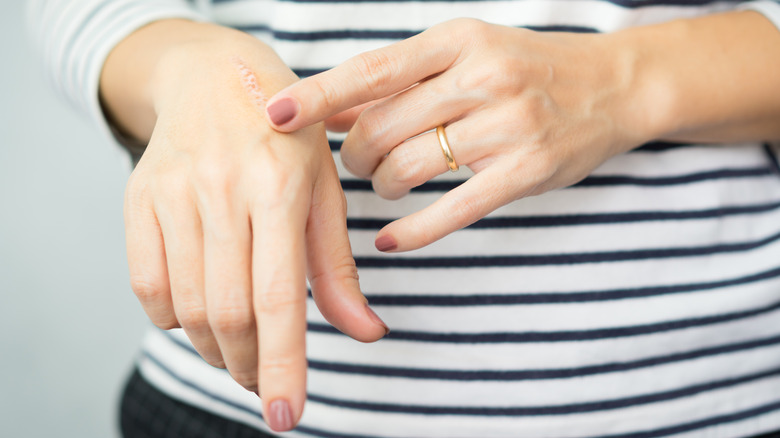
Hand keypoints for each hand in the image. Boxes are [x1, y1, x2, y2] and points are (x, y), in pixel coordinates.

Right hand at [103, 21, 387, 431]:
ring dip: (215, 349)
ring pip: (187, 308)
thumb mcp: (325, 191)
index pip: (279, 297)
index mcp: (280, 187)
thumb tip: (366, 333)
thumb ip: (338, 268)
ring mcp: (173, 194)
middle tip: (263, 381)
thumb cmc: (285, 139)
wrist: (214, 77)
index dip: (282, 366)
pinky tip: (199, 313)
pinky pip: (146, 286)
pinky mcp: (138, 199)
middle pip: (230, 314)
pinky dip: (173, 319)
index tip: (284, 416)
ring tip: (238, 351)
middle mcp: (223, 191)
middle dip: (249, 366)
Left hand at [264, 18, 653, 251]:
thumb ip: (397, 81)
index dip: (318, 96)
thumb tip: (326, 108)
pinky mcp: (526, 172)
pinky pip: (452, 209)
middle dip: (353, 156)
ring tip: (386, 183)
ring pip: (408, 169)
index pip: (371, 71)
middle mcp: (481, 78)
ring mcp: (507, 126)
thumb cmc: (524, 67)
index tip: (272, 115)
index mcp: (457, 41)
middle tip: (357, 163)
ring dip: (381, 186)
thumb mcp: (463, 53)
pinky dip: (412, 231)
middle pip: (381, 129)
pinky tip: (390, 240)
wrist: (612, 85)